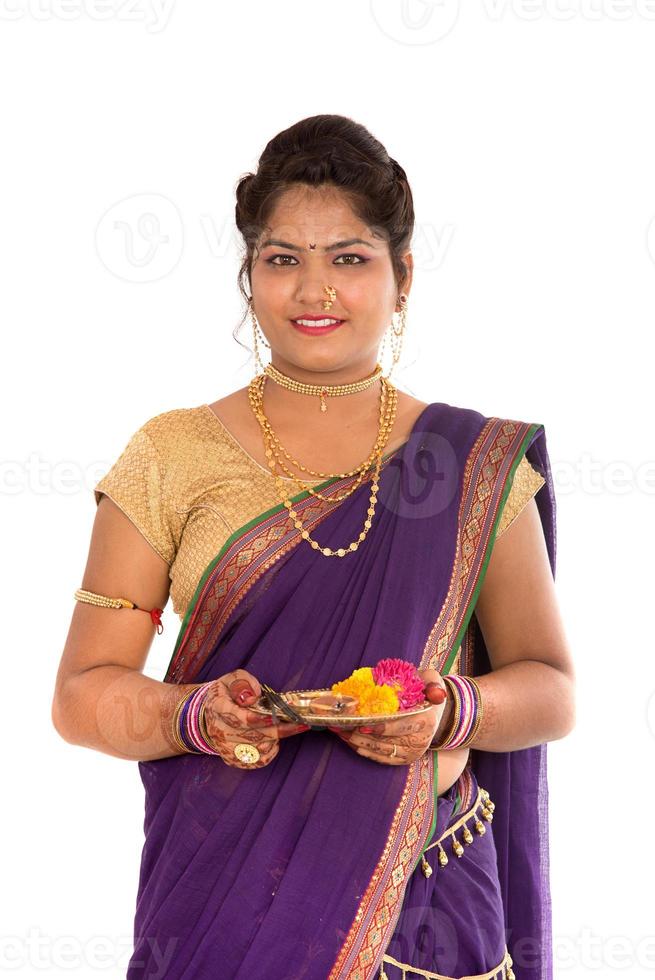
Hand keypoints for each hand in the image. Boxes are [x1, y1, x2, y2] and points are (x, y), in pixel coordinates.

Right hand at [202, 669, 309, 768]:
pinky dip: (271, 751)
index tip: (275, 717)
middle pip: (254, 735)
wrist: (210, 714)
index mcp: (219, 707)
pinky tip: (275, 739)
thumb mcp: (231, 678)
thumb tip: (252, 697)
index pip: (239, 718)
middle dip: (280, 729)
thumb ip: (242, 683)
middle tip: (301, 722)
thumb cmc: (227, 693)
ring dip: (276, 738)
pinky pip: (258, 761)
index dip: (258, 719)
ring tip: (286, 726)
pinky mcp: (232, 759)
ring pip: (258, 749)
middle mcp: (220, 730)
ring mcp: (225, 748)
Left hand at [327, 668, 447, 765]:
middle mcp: (420, 741)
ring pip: (380, 751)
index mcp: (427, 720)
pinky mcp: (403, 759)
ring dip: (357, 742)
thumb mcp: (432, 680)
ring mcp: (412, 753)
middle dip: (360, 733)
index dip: (381, 726)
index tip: (362, 723)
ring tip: (339, 730)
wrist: (434, 712)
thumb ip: (432, 683)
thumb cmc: (426, 691)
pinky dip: (363, 750)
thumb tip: (437, 693)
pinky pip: (380, 758)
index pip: (401, 725)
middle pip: (386, 741)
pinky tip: (348, 739)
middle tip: (340, 724)